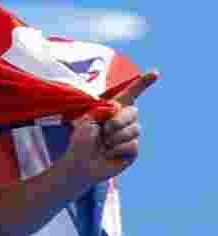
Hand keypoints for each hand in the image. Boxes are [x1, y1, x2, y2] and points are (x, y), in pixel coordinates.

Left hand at [64, 69, 159, 184]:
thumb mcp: (88, 120)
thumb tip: (118, 108)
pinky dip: (117, 149)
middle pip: (133, 112)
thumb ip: (103, 110)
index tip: (155, 73)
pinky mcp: (133, 150)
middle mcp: (125, 120)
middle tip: (103, 130)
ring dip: (114, 137)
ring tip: (103, 144)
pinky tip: (108, 153)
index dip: (143, 83)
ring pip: (133, 130)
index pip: (131, 93)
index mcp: (113, 109)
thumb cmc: (82, 140)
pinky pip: (132, 145)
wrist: (80, 163)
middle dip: (117, 121)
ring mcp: (130, 135)